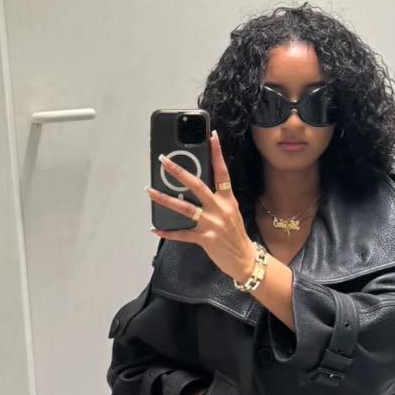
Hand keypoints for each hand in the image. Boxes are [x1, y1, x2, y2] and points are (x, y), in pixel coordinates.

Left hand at [148, 130, 255, 280]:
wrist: (244, 259)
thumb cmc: (235, 234)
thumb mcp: (231, 211)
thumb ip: (216, 199)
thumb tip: (195, 186)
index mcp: (228, 199)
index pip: (222, 172)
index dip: (217, 153)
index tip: (211, 136)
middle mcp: (219, 209)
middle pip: (197, 186)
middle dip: (178, 172)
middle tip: (164, 161)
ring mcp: (211, 224)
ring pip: (184, 208)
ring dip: (165, 199)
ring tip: (150, 191)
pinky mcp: (204, 239)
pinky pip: (182, 234)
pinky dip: (168, 231)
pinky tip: (155, 228)